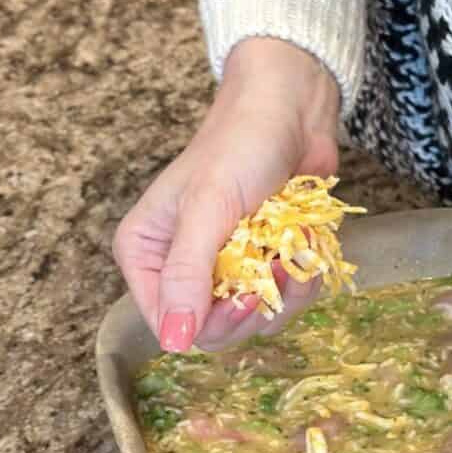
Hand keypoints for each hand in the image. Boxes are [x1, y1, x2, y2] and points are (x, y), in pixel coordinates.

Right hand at [113, 38, 339, 351]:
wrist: (291, 110)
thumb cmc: (240, 146)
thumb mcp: (209, 208)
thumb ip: (187, 274)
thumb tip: (174, 342)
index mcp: (146, 254)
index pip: (168, 325)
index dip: (209, 324)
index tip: (245, 297)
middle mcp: (180, 268)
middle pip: (216, 331)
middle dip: (254, 306)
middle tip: (276, 269)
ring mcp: (226, 268)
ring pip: (257, 319)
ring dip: (286, 289)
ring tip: (293, 245)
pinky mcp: (265, 264)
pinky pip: (286, 299)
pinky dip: (303, 277)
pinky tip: (304, 241)